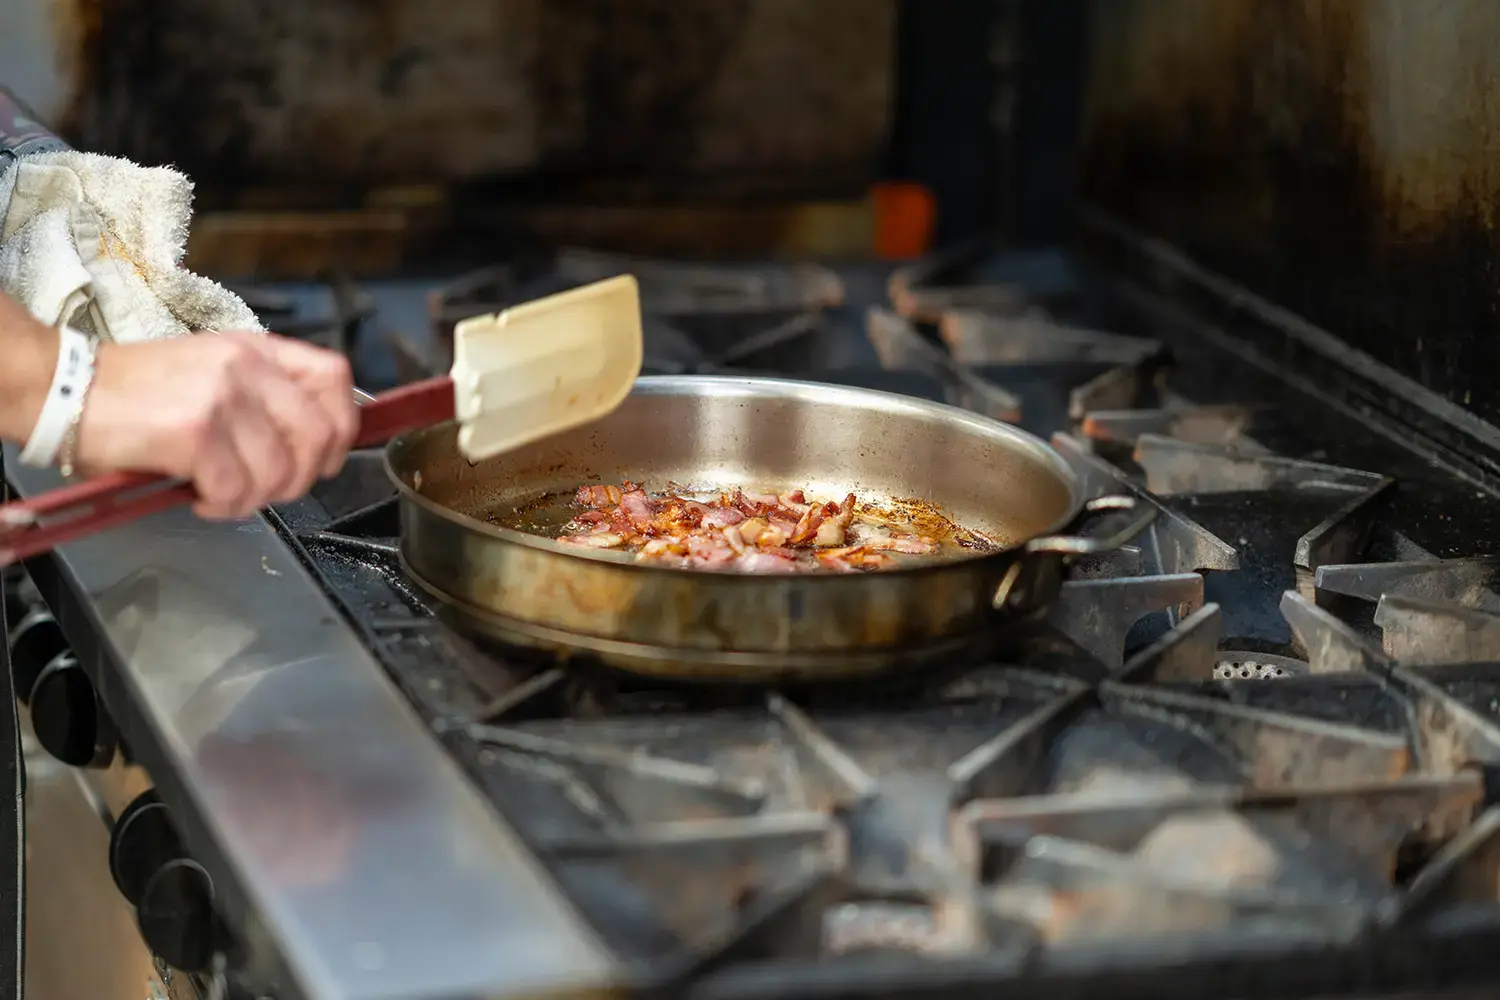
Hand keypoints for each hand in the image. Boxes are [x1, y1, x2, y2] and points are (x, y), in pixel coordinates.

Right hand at [76, 331, 359, 518]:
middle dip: (300, 477)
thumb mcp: (211, 373)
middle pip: (321, 435)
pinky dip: (222, 506)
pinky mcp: (195, 431)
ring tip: (223, 494)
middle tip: (267, 488)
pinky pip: (237, 489)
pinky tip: (200, 497)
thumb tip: (309, 445)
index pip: (335, 379)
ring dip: (255, 498)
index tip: (321, 456)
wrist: (62, 389)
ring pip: (280, 472)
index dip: (341, 426)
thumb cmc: (134, 391)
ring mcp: (223, 397)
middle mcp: (246, 367)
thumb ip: (262, 398)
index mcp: (256, 350)